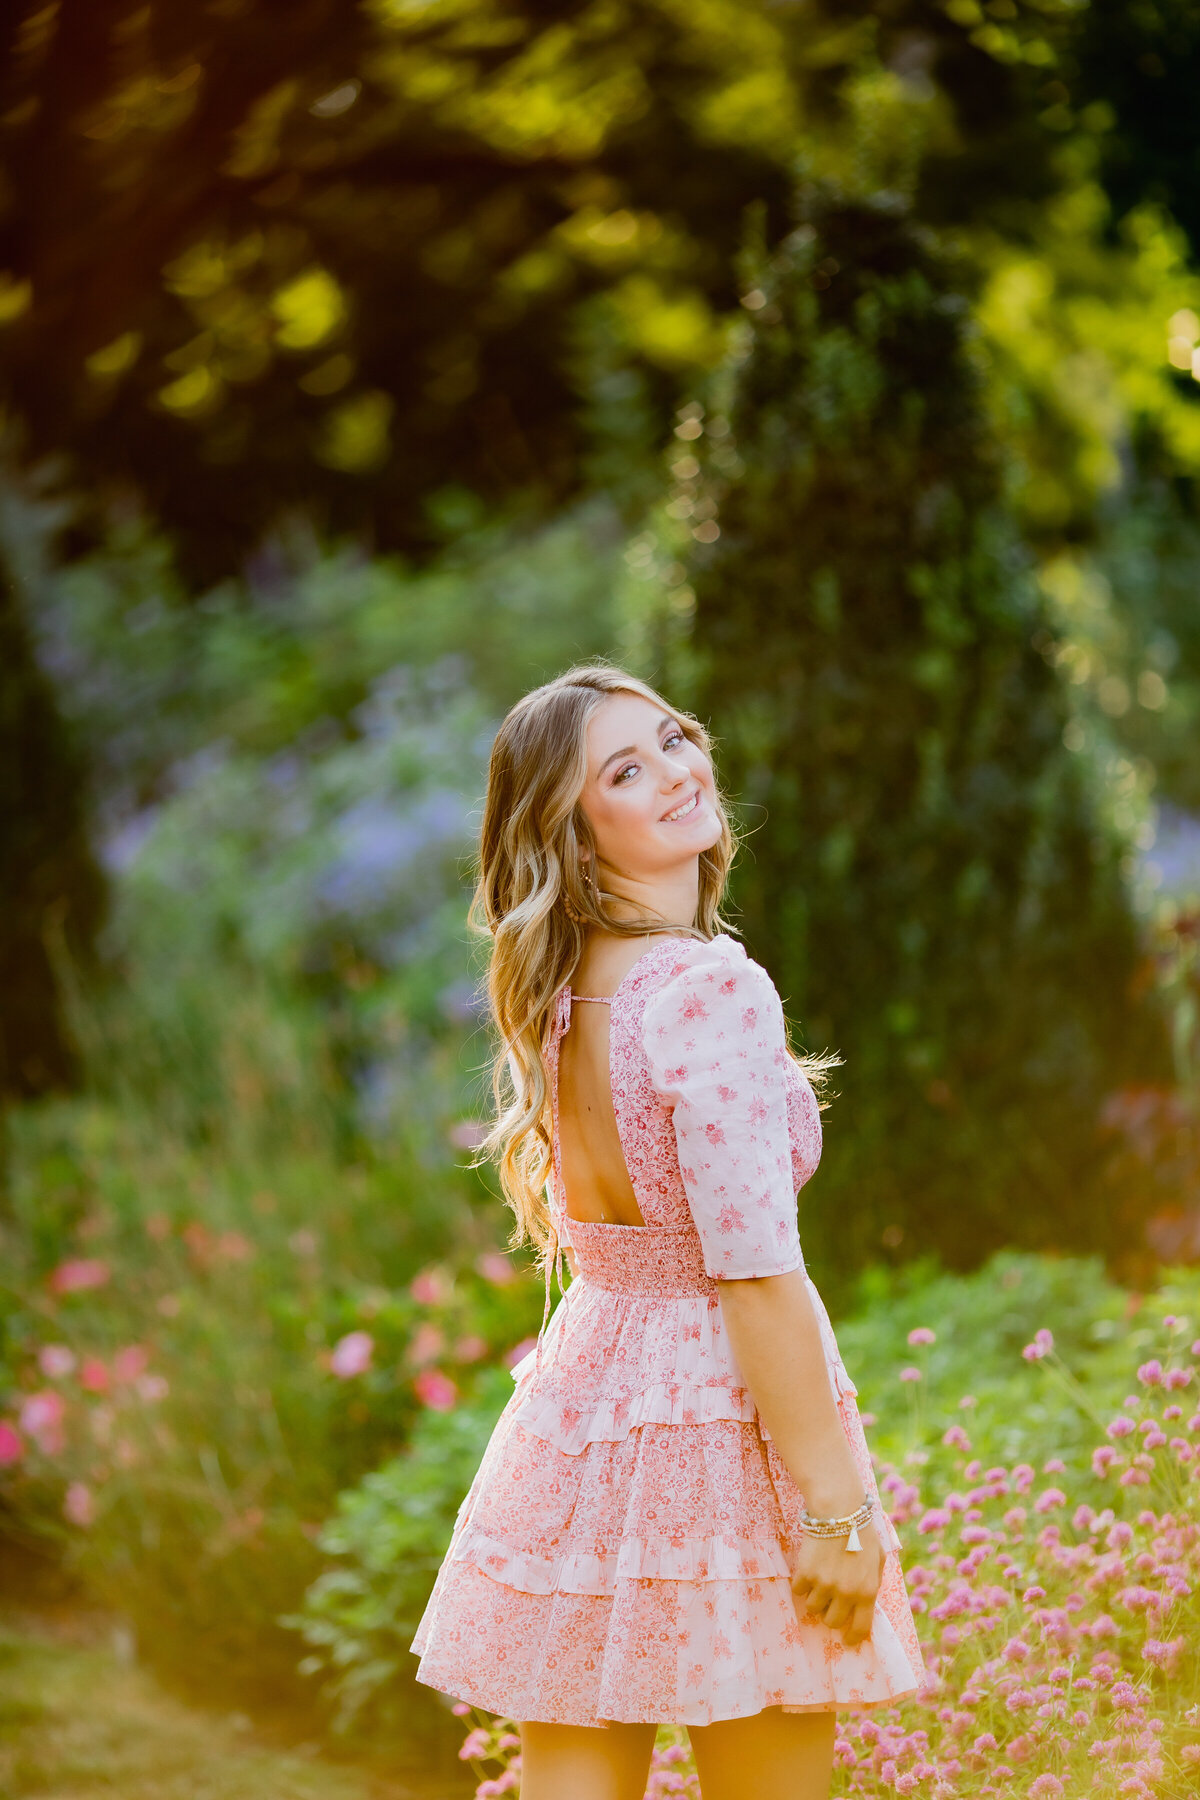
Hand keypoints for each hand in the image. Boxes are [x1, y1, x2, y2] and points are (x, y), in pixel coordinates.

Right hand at [790, 1522, 884, 1648]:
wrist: (839, 1510)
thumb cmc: (863, 1533)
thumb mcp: (878, 1560)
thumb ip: (873, 1583)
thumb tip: (867, 1604)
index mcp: (867, 1592)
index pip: (859, 1628)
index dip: (852, 1638)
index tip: (846, 1640)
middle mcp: (846, 1593)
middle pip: (831, 1622)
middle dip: (830, 1614)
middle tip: (829, 1601)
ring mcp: (824, 1584)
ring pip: (813, 1608)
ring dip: (814, 1598)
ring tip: (818, 1581)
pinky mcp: (805, 1573)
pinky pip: (798, 1591)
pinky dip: (801, 1585)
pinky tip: (807, 1571)